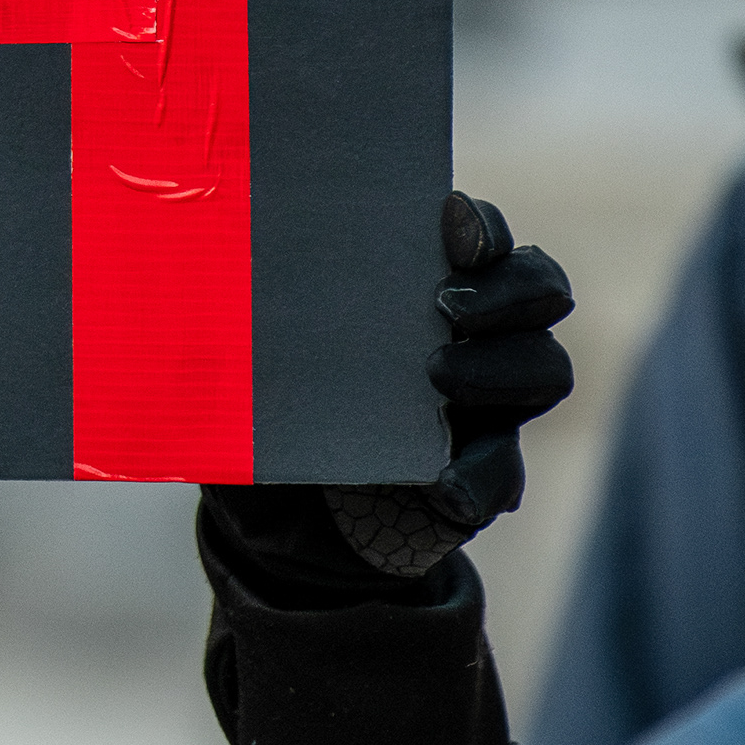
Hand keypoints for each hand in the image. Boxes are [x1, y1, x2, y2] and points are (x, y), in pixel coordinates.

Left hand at [208, 191, 575, 593]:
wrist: (283, 519)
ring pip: (546, 368)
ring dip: (500, 369)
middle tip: (444, 309)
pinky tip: (442, 487)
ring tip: (435, 378)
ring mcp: (488, 403)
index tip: (449, 225)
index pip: (481, 236)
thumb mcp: (244, 357)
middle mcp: (471, 335)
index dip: (480, 225)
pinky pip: (505, 474)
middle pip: (540, 286)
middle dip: (507, 288)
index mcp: (417, 287)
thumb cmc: (262, 407)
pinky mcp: (485, 475)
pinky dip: (478, 478)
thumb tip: (199, 265)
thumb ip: (240, 317)